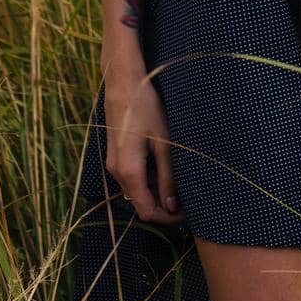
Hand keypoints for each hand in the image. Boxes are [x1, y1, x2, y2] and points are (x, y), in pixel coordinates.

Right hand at [103, 66, 185, 224]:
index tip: (187, 212)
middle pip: (140, 203)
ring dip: (155, 192)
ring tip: (178, 182)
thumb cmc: (146, 108)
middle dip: (163, 206)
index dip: (167, 218)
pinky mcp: (114, 154)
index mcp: (128, 171)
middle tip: (187, 198)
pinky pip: (131, 177)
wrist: (123, 82)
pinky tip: (163, 167)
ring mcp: (113, 163)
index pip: (146, 211)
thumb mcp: (163, 143)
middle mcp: (116, 172)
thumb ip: (167, 177)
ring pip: (136, 190)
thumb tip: (172, 206)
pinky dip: (147, 180)